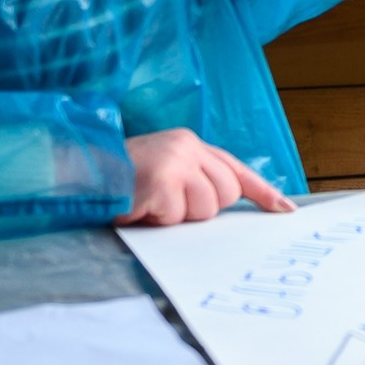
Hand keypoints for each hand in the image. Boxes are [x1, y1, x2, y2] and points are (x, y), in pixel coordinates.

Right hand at [115, 128, 295, 225]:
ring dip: (176, 217)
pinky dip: (157, 220)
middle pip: (226, 194)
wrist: (79, 173)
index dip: (262, 191)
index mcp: (189, 143)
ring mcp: (176, 161)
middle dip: (200, 209)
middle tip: (165, 204)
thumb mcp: (163, 173)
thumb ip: (194, 181)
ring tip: (149, 204)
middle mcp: (187, 146)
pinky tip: (138, 207)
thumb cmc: (120, 180)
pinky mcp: (163, 181)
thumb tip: (224, 208)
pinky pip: (177, 217)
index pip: (235, 169)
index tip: (285, 210)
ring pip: (206, 209)